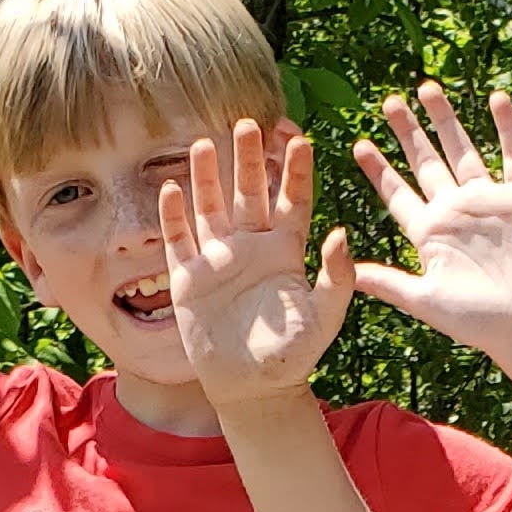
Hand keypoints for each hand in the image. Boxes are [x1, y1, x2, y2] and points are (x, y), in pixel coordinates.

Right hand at [160, 119, 354, 410]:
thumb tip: (341, 233)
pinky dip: (174, 215)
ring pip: (211, 207)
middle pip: (249, 192)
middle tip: (248, 123)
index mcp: (286, 251)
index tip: (300, 138)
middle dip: (248, 159)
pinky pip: (179, 239)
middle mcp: (251, 247)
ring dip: (207, 177)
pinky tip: (171, 188)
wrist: (254, 388)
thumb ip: (336, 277)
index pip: (292, 200)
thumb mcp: (325, 317)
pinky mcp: (188, 279)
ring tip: (203, 142)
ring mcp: (218, 260)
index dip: (295, 171)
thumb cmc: (295, 355)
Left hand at [349, 83, 511, 375]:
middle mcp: (456, 211)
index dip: (379, 170)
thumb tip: (344, 272)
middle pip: (427, 162)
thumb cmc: (476, 322)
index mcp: (429, 233)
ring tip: (427, 88)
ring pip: (463, 150)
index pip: (398, 193)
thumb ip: (386, 283)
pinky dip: (507, 128)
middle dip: (408, 133)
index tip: (358, 145)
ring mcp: (488, 202)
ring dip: (446, 120)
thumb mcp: (422, 300)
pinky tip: (496, 98)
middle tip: (389, 102)